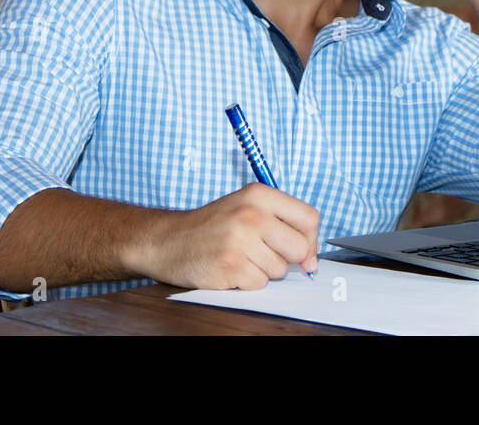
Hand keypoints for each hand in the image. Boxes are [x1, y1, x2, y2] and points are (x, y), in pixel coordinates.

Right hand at [133, 183, 319, 290]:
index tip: (302, 249)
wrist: (166, 240)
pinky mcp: (229, 266)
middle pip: (299, 247)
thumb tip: (312, 256)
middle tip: (261, 253)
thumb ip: (282, 224)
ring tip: (240, 258)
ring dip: (263, 270)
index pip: (310, 218)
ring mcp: (240, 241)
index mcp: (259, 194)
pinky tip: (230, 269)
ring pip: (280, 270)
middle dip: (286, 258)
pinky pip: (259, 284)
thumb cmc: (211, 227)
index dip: (310, 239)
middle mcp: (251, 214)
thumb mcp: (246, 208)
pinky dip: (246, 283)